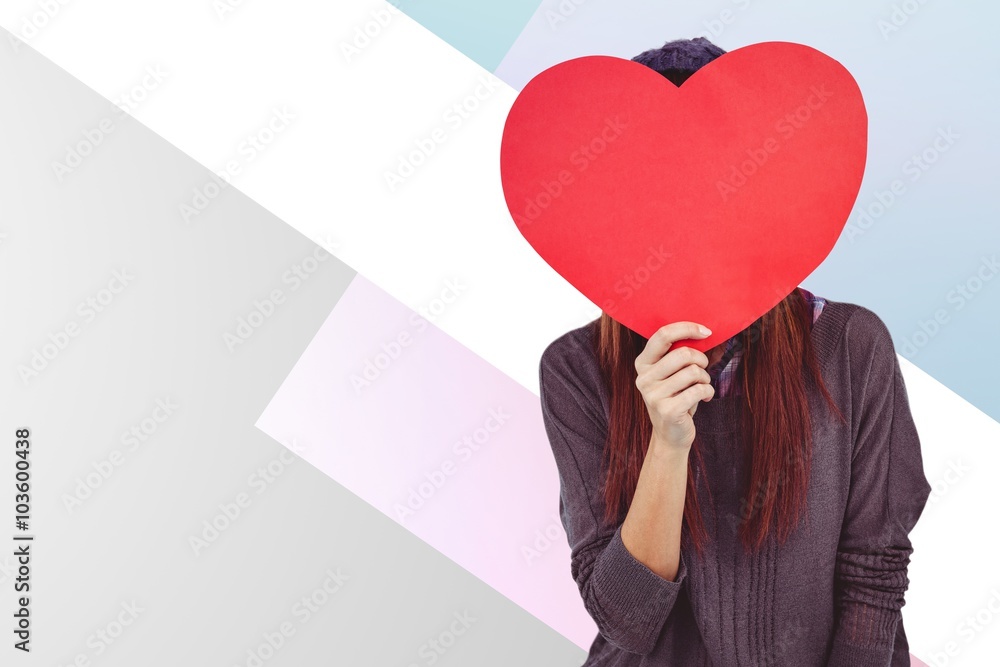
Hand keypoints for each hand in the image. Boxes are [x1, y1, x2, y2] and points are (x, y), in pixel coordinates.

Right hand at [634, 322, 714, 451]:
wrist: (670, 435)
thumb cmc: (676, 397)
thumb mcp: (671, 373)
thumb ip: (678, 354)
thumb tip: (703, 332)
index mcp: (643, 363)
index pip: (662, 335)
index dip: (687, 328)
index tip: (706, 332)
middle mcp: (644, 378)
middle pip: (683, 354)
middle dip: (701, 360)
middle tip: (702, 369)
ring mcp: (653, 395)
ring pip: (693, 372)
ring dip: (705, 378)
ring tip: (701, 386)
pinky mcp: (668, 410)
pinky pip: (698, 390)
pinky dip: (708, 391)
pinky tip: (704, 398)